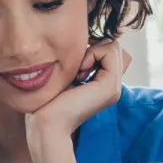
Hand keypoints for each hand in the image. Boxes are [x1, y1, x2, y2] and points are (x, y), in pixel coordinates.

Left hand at [24, 39, 131, 162]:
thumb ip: (81, 61)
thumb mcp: (67, 74)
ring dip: (92, 51)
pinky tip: (79, 73)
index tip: (75, 65)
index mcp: (104, 83)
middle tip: (77, 68)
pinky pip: (110, 50)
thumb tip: (89, 40)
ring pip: (114, 46)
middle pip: (114, 47)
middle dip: (94, 48)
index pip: (110, 51)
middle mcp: (113, 85)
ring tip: (78, 72)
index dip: (93, 49)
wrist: (47, 122)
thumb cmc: (49, 99)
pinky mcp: (110, 85)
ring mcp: (114, 87)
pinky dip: (93, 54)